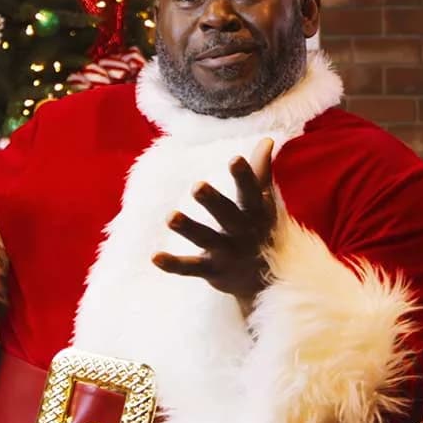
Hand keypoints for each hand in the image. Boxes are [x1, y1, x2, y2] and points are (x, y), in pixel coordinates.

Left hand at [152, 138, 275, 310]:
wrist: (267, 282)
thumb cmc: (261, 231)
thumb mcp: (263, 204)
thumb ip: (260, 173)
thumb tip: (266, 140)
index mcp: (256, 212)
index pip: (251, 192)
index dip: (244, 176)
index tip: (235, 159)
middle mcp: (243, 232)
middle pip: (227, 215)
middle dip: (213, 201)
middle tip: (196, 186)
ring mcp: (227, 253)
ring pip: (206, 239)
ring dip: (189, 228)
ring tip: (170, 217)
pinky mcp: (212, 271)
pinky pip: (191, 268)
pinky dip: (173, 264)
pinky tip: (154, 257)